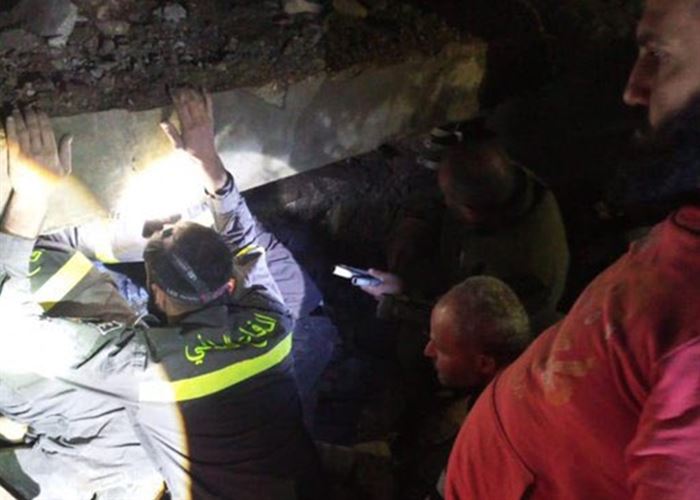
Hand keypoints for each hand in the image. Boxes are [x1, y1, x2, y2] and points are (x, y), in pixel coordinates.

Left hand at [1, 108, 71, 237]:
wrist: (33, 196)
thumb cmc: (50, 183)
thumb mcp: (64, 169)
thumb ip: (66, 151)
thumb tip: (69, 135)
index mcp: (52, 154)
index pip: (47, 131)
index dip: (43, 119)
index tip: (39, 110)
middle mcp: (39, 153)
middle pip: (35, 129)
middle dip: (31, 116)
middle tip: (28, 106)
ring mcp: (26, 155)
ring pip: (23, 131)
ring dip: (20, 118)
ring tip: (17, 109)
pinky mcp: (15, 158)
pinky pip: (13, 139)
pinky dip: (11, 128)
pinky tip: (9, 119)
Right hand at [160, 88, 226, 191]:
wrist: (207, 159)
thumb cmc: (191, 154)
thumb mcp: (178, 146)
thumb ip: (172, 134)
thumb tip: (163, 122)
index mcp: (189, 128)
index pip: (181, 108)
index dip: (176, 97)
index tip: (170, 88)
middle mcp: (199, 122)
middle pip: (191, 102)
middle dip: (184, 91)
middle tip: (177, 82)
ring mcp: (206, 121)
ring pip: (199, 102)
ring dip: (193, 91)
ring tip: (186, 82)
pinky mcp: (210, 121)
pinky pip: (209, 106)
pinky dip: (206, 96)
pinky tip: (203, 88)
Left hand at [359, 269, 403, 298]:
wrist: (405, 297)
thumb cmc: (395, 286)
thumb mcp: (387, 277)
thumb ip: (378, 273)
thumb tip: (369, 270)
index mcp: (374, 289)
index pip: (363, 285)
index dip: (362, 280)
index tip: (361, 274)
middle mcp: (375, 295)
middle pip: (368, 288)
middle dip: (368, 281)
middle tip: (370, 275)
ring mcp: (380, 297)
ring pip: (373, 290)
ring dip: (373, 284)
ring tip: (377, 278)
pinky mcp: (384, 298)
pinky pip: (378, 292)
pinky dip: (378, 287)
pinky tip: (382, 283)